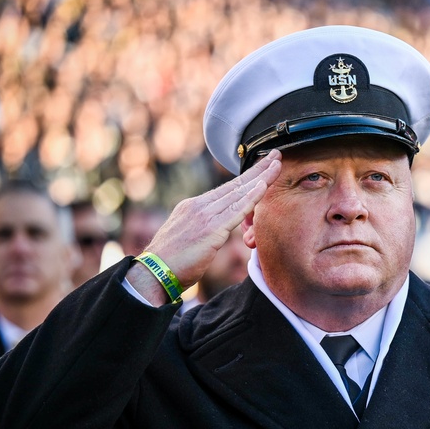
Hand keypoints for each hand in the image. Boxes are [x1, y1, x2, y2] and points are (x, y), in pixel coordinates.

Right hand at [126, 150, 281, 304]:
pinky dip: (251, 197)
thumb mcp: (188, 237)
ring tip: (277, 164)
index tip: (262, 166)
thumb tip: (215, 229)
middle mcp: (199, 206)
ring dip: (261, 177)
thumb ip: (203, 228)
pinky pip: (236, 210)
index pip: (226, 189)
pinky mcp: (211, 230)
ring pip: (239, 193)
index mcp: (193, 206)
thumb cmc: (170, 262)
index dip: (246, 176)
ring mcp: (205, 216)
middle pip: (235, 185)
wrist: (152, 273)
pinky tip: (264, 185)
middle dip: (257, 169)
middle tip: (276, 155)